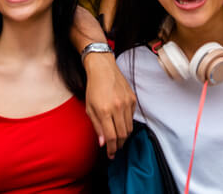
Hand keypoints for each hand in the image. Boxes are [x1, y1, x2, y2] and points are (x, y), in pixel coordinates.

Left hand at [70, 6, 135, 157]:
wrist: (103, 68)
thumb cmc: (93, 87)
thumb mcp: (89, 108)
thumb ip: (97, 126)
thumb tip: (103, 143)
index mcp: (104, 110)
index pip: (112, 137)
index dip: (112, 149)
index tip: (111, 154)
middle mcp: (117, 107)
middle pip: (123, 135)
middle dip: (119, 145)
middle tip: (115, 149)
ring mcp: (127, 103)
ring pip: (129, 127)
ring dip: (124, 136)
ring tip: (118, 139)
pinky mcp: (133, 99)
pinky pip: (132, 117)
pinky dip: (127, 123)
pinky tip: (120, 122)